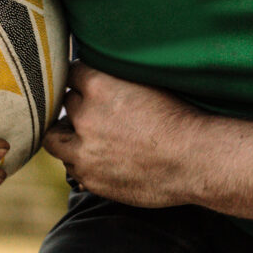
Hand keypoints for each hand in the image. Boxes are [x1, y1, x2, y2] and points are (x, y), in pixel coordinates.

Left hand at [40, 64, 209, 206]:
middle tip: (93, 111)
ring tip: (83, 137)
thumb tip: (100, 76)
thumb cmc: (181, 119)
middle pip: (66, 105)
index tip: (87, 83)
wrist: (196, 160)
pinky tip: (98, 160)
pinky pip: (72, 168)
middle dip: (77, 106)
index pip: (72, 73)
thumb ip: (117, 80)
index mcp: (99, 86)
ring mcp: (85, 152)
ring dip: (67, 136)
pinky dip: (80, 163)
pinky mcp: (92, 179)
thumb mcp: (147, 84)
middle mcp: (86, 117)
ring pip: (55, 139)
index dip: (81, 78)